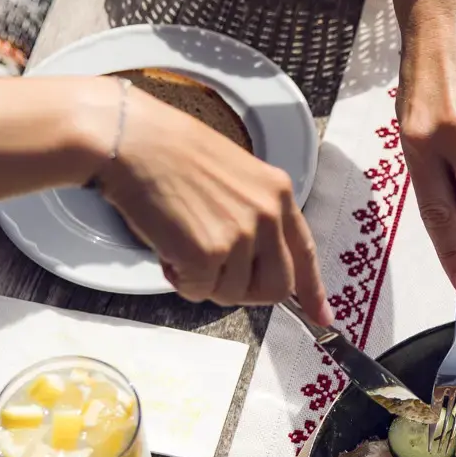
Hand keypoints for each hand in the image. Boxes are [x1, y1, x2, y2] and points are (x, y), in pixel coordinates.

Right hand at [93, 90, 330, 324]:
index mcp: (278, 193)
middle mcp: (267, 215)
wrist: (134, 141)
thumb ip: (254, 215)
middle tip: (216, 274)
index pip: (304, 252)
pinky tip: (168, 248)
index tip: (321, 316)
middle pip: (276, 287)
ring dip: (204, 280)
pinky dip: (180, 280)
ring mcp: (240, 235)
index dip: (312, 291)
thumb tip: (255, 261)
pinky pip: (199, 292)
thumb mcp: (235, 176)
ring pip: (233, 294)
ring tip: (182, 242)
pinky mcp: (208, 254)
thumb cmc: (171, 153)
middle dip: (246, 291)